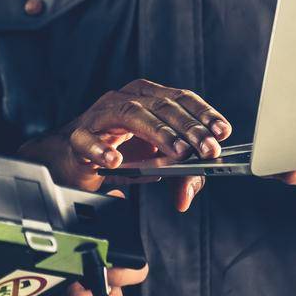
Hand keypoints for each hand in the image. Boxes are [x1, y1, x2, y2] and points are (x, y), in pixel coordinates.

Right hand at [20, 79, 230, 211]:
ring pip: (130, 113)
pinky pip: (88, 139)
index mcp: (148, 99)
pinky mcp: (78, 137)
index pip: (181, 98)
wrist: (73, 160)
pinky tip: (115, 160)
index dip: (203, 113)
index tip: (222, 131)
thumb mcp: (156, 165)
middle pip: (161, 105)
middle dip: (188, 128)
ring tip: (176, 151)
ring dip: (157, 132)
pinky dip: (102, 148)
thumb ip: (179, 176)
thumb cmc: (117, 154)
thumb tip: (185, 197)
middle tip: (206, 149)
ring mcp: (100, 115)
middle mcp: (125, 100)